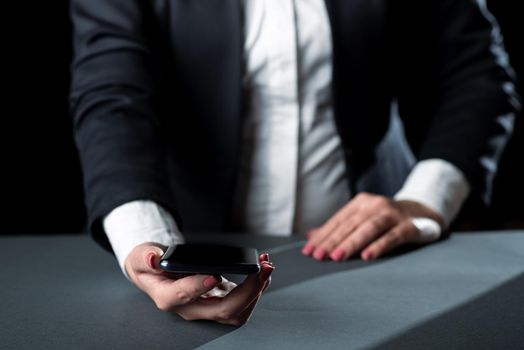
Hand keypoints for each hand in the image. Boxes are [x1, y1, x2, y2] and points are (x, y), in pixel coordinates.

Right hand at [125, 243, 273, 325]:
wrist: (157, 272)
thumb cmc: (151, 265)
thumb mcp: (141, 256)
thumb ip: (146, 257)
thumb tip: (153, 257)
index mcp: (168, 297)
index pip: (184, 297)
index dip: (200, 287)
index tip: (215, 275)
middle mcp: (190, 308)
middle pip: (223, 310)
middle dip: (247, 292)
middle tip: (261, 270)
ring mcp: (207, 307)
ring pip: (237, 312)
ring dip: (257, 292)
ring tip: (266, 268)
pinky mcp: (220, 300)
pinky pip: (242, 302)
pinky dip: (257, 287)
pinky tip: (262, 269)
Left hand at [302, 193, 443, 260]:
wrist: (423, 211)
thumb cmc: (385, 219)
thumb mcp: (362, 218)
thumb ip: (338, 228)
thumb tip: (310, 236)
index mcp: (361, 202)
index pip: (338, 220)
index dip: (322, 235)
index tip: (308, 251)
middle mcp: (375, 205)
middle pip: (350, 224)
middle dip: (332, 241)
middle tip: (318, 256)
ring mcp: (393, 214)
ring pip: (368, 228)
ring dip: (351, 243)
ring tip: (337, 257)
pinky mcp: (409, 226)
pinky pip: (392, 237)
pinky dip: (379, 246)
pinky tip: (367, 256)